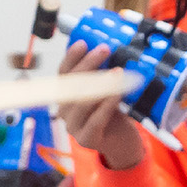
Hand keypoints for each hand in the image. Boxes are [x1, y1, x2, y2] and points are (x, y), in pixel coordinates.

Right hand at [55, 40, 147, 170]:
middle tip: (104, 49)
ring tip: (116, 71)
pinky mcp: (86, 139)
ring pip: (81, 102)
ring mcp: (73, 127)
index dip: (71, 58)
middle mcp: (64, 111)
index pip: (63, 74)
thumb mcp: (106, 90)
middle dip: (88, 64)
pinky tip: (117, 93)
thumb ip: (102, 75)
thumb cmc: (113, 113)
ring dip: (99, 84)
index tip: (82, 43)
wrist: (123, 143)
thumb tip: (107, 48)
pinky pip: (95, 119)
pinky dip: (106, 104)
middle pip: (71, 85)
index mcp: (66, 97)